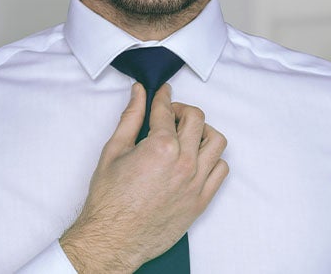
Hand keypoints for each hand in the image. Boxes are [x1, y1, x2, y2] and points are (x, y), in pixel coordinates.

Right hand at [60, 83, 228, 272]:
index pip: (166, 110)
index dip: (163, 97)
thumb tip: (138, 93)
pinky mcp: (201, 200)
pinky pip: (221, 170)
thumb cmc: (109, 200)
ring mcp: (196, 182)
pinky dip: (212, 159)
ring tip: (186, 136)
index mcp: (160, 146)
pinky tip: (196, 159)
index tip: (163, 92)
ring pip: (216, 142)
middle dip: (182, 110)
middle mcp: (184, 162)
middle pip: (196, 119)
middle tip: (170, 114)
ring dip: (202, 132)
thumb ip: (130, 118)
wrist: (113, 239)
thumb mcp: (114, 151)